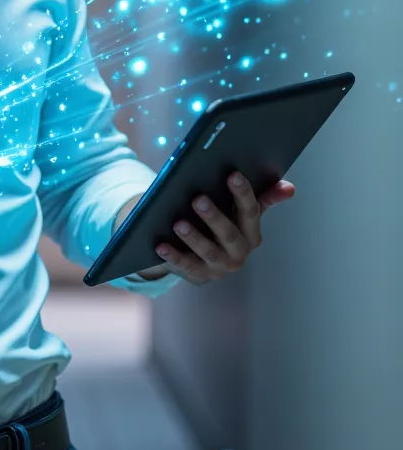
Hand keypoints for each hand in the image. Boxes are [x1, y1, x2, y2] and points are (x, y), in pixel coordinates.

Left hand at [152, 171, 294, 285]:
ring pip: (207, 252)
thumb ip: (263, 198)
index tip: (233, 174)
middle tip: (198, 199)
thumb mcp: (240, 212)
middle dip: (214, 217)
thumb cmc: (224, 224)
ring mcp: (219, 267)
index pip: (251, 212)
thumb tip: (289, 187)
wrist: (202, 256)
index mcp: (252, 234)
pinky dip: (173, 256)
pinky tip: (160, 245)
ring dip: (193, 237)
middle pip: (229, 234)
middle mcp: (239, 253)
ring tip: (178, 222)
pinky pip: (185, 266)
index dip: (243, 193)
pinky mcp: (198, 276)